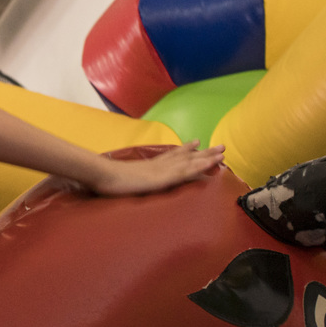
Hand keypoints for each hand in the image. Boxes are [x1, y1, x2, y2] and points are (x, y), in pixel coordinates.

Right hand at [90, 141, 225, 196]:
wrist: (103, 176)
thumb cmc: (107, 180)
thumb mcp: (121, 181)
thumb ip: (128, 181)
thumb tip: (125, 183)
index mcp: (149, 166)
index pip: (171, 156)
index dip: (185, 150)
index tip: (196, 143)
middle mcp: (159, 164)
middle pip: (185, 156)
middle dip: (203, 152)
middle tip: (219, 146)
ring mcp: (163, 170)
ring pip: (190, 161)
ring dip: (207, 156)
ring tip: (222, 151)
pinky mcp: (165, 177)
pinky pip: (187, 171)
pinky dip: (201, 166)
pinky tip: (212, 163)